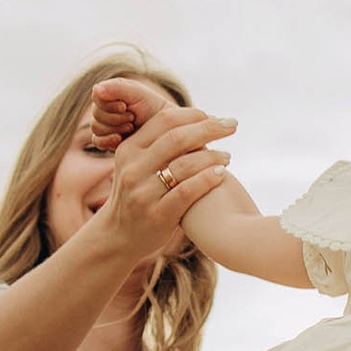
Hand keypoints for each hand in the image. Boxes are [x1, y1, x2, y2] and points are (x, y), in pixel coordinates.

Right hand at [89, 77, 172, 149]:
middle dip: (115, 117)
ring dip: (114, 127)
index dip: (109, 104)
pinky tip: (119, 138)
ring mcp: (105, 126)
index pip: (97, 98)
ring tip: (131, 127)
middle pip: (96, 114)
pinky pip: (97, 141)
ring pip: (96, 128)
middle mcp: (105, 109)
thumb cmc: (152, 107)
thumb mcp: (138, 93)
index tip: (125, 106)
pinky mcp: (108, 141)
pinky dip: (106, 140)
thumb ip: (117, 88)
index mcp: (110, 94)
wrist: (164, 127)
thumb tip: (95, 89)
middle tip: (132, 118)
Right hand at [92, 105, 233, 258]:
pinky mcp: (157, 215)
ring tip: (227, 156)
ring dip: (212, 156)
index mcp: (129, 149)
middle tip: (232, 125)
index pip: (163, 120)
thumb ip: (158, 145)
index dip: (192, 115)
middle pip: (177, 138)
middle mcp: (133, 169)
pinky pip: (187, 192)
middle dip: (209, 128)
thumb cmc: (139, 193)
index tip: (214, 116)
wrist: (119, 236)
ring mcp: (144, 193)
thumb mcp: (137, 164)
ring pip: (184, 164)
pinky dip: (207, 180)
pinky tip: (222, 174)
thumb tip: (196, 118)